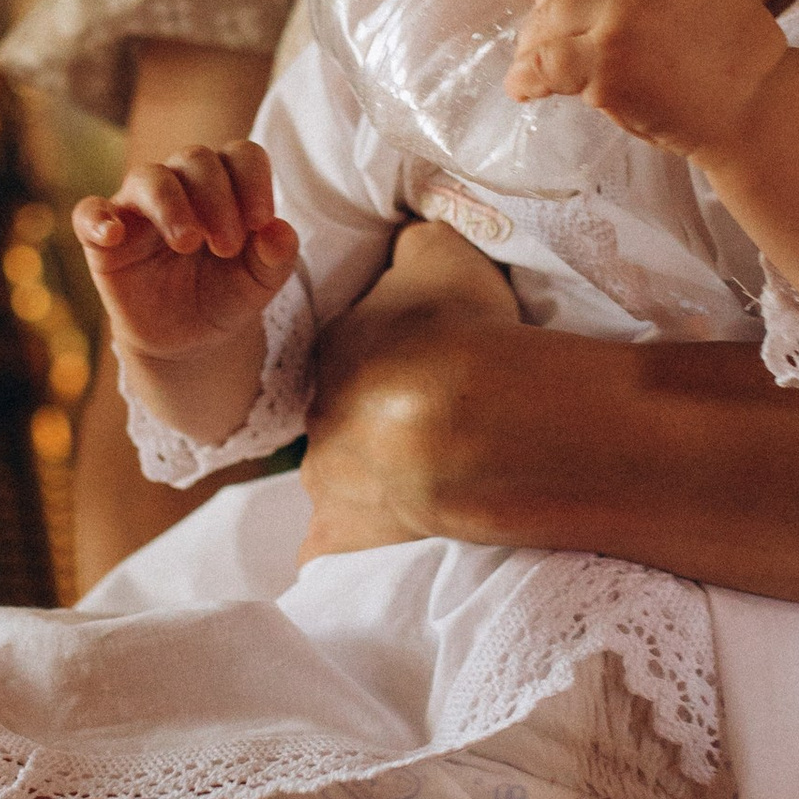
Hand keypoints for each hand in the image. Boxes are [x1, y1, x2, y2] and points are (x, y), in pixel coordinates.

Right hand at [73, 141, 297, 362]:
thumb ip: (276, 258)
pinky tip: (113, 235)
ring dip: (171, 204)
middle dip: (217, 199)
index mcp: (225, 185)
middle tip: (228, 247)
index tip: (260, 222)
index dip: (253, 180)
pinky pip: (89, 212)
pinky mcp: (104, 238)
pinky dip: (97, 219)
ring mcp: (139, 207)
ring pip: (149, 177)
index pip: (240, 155)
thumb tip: (279, 231)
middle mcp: (181, 184)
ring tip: (188, 243)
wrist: (187, 339)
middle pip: (196, 159)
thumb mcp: (258, 283)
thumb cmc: (224, 295)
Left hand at [299, 219, 519, 558]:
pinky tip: (382, 547)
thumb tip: (405, 245)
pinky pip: (328, 552)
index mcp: (335, 349)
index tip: (435, 374)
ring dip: (376, 484)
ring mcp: (327, 482)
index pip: (353, 354)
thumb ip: (415, 247)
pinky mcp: (342, 540)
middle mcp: (318, 416)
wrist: (480, 422)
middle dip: (382, 426)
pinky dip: (348, 551)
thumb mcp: (444, 254)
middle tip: (442, 430)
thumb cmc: (462, 331)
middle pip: (345, 420)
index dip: (396, 364)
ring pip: (340, 483)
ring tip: (437, 485)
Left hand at [509, 0, 777, 156]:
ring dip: (532, 45)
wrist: (756, 106)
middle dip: (547, 11)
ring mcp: (619, 19)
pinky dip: (526, 78)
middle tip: (540, 36)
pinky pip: (544, 65)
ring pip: (548, 22)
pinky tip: (523, 89)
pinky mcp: (605, 66)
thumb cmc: (735, 55)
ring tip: (529, 64)